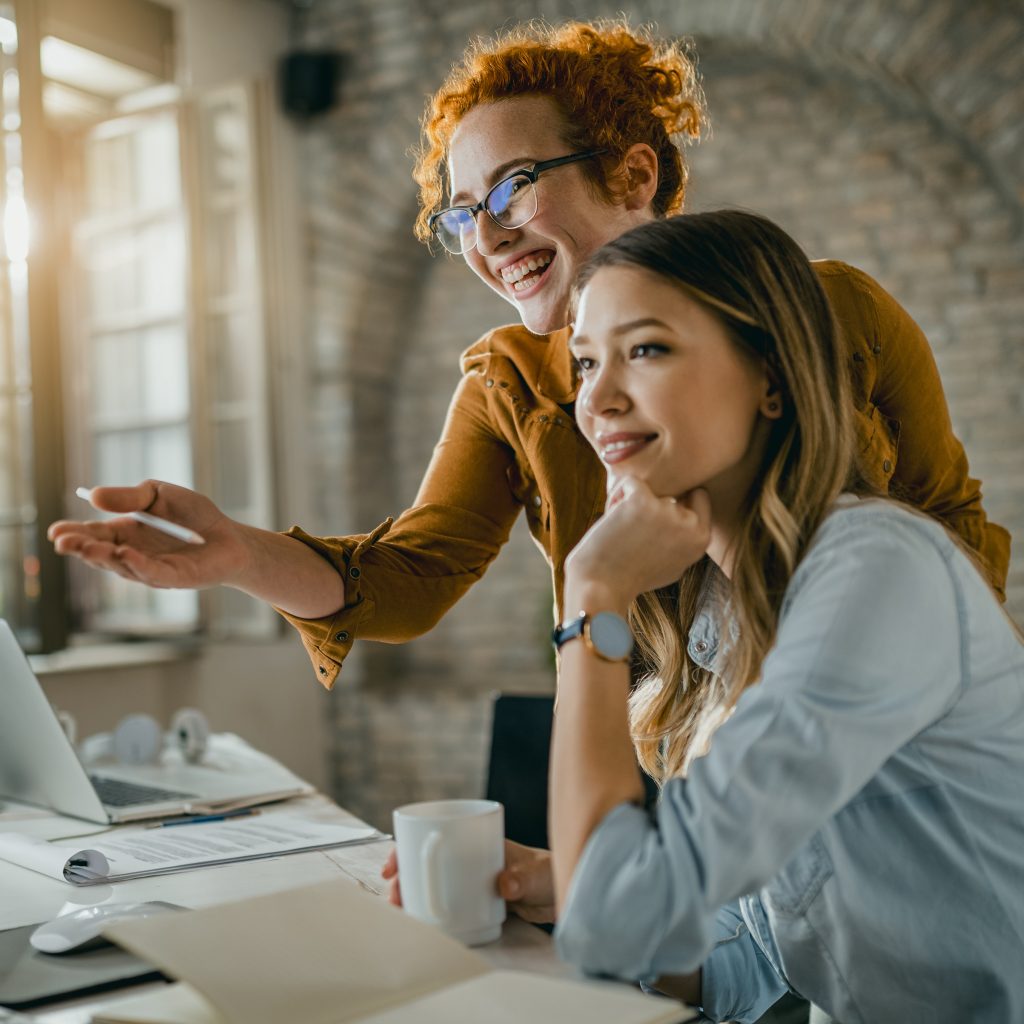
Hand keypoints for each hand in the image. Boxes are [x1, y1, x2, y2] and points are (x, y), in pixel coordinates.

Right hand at [48, 480, 248, 590]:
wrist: (231, 537)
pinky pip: (154, 573)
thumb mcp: (159, 495)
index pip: (93, 534)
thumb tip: (94, 495)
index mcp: (125, 533)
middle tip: (63, 542)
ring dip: (104, 557)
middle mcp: (133, 554)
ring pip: (122, 566)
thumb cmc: (194, 516)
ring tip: (88, 547)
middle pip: (101, 554)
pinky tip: (126, 555)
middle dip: (81, 548)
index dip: (73, 533)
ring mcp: (152, 569)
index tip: (55, 530)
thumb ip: (130, 497)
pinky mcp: (175, 578)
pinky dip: (139, 565)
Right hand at [381, 839, 555, 924]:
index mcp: (478, 841)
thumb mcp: (537, 873)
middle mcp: (470, 858)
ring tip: (405, 911)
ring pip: (436, 884)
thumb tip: (504, 884)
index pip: (436, 835)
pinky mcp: (478, 901)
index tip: (395, 865)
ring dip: (417, 894)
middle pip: (429, 862)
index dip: (410, 847)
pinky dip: (434, 910)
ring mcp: (472, 879)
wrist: (567, 891)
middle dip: (406, 876)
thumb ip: (522, 878)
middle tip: (394, 896)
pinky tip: (426, 922)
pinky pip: (450, 903)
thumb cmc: (550, 872)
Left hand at [563, 479, 710, 610]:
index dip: (676, 501)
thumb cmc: (632, 577)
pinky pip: (630, 482)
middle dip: (651, 504)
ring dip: (630, 502)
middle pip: (669, 493)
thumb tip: (686, 509)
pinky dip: (617, 495)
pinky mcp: (642, 502)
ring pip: (649, 487)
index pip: (699, 496)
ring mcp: (667, 511)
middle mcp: (690, 525)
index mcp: (701, 539)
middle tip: (633, 530)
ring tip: (620, 529)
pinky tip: (610, 517)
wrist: (602, 586)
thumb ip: (684, 539)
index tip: (654, 517)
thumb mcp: (674, 563)